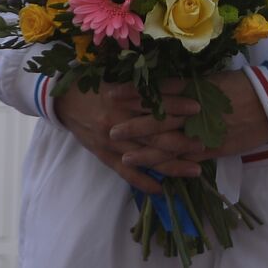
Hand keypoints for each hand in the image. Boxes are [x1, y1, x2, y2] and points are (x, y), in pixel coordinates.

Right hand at [55, 81, 201, 193]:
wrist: (63, 101)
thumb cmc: (96, 85)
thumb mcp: (119, 79)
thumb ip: (143, 85)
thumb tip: (179, 84)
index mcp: (122, 97)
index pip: (154, 101)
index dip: (176, 104)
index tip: (198, 107)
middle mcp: (118, 120)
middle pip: (154, 133)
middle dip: (181, 140)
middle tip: (204, 144)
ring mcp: (111, 141)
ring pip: (145, 156)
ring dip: (172, 165)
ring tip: (195, 170)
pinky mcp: (103, 155)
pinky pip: (125, 173)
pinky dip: (142, 182)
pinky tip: (161, 189)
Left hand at [107, 71, 267, 167]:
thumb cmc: (243, 85)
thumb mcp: (213, 78)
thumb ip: (188, 85)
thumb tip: (163, 86)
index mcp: (194, 88)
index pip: (157, 91)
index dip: (134, 94)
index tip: (112, 94)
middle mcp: (196, 110)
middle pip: (158, 119)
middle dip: (133, 125)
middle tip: (109, 129)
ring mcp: (205, 131)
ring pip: (170, 142)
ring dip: (146, 150)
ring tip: (125, 155)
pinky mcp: (214, 148)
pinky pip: (188, 158)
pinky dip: (171, 164)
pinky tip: (156, 170)